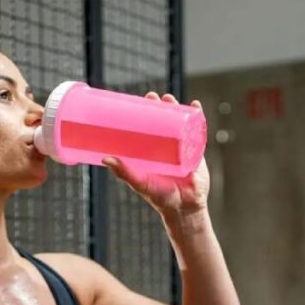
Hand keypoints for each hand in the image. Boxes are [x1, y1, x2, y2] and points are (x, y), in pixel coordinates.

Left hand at [102, 92, 209, 217]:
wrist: (184, 208)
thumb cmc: (159, 196)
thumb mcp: (140, 182)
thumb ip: (125, 172)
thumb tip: (106, 159)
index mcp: (151, 150)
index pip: (147, 125)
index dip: (144, 111)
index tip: (139, 100)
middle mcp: (167, 145)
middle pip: (164, 119)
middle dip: (160, 105)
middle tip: (153, 96)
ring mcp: (182, 146)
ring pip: (180, 121)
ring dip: (177, 107)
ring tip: (170, 98)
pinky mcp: (196, 150)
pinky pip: (198, 131)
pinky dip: (198, 117)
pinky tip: (196, 106)